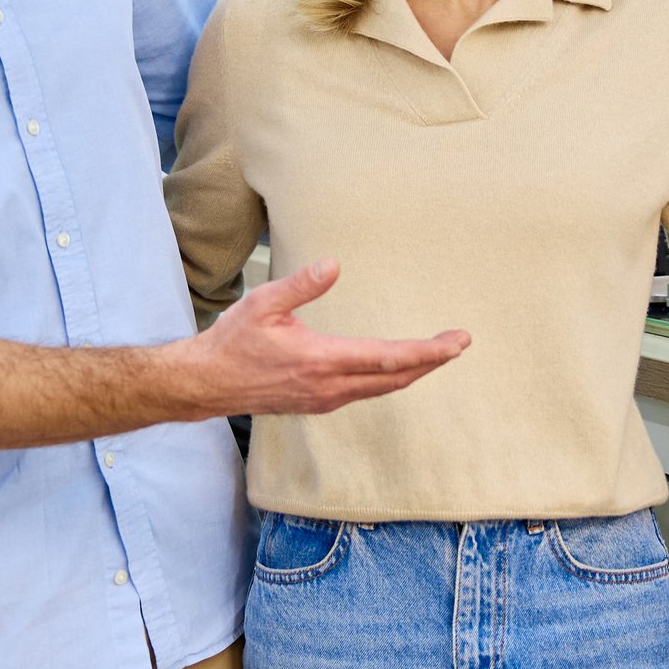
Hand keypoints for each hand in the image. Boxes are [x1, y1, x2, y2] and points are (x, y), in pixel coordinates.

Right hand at [188, 258, 469, 414]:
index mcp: (322, 360)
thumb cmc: (233, 341)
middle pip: (396, 378)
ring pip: (383, 389)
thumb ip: (301, 285)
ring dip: (413, 371)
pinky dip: (390, 379)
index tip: (457, 342)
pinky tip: (396, 368)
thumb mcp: (262, 303)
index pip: (389, 358)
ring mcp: (325, 399)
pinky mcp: (318, 403)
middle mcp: (330, 386)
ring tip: (437, 353)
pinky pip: (366, 392)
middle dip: (431, 360)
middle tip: (460, 343)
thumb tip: (334, 265)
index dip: (428, 351)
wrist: (208, 384)